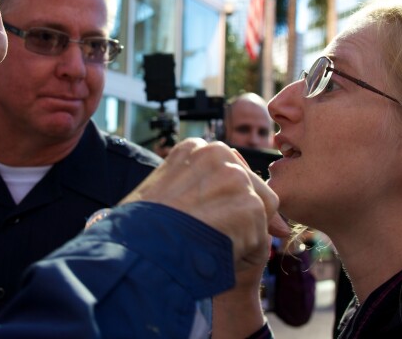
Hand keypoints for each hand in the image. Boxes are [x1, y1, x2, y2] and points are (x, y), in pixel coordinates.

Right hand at [120, 138, 290, 270]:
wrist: (140, 249)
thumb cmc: (141, 228)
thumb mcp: (164, 192)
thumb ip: (198, 187)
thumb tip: (242, 196)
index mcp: (194, 148)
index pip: (229, 172)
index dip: (224, 202)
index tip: (208, 219)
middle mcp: (217, 153)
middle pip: (250, 187)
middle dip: (239, 215)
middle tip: (211, 236)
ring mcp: (236, 177)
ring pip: (259, 210)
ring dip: (241, 233)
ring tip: (209, 243)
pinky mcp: (250, 204)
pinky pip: (261, 234)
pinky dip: (244, 251)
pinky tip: (215, 253)